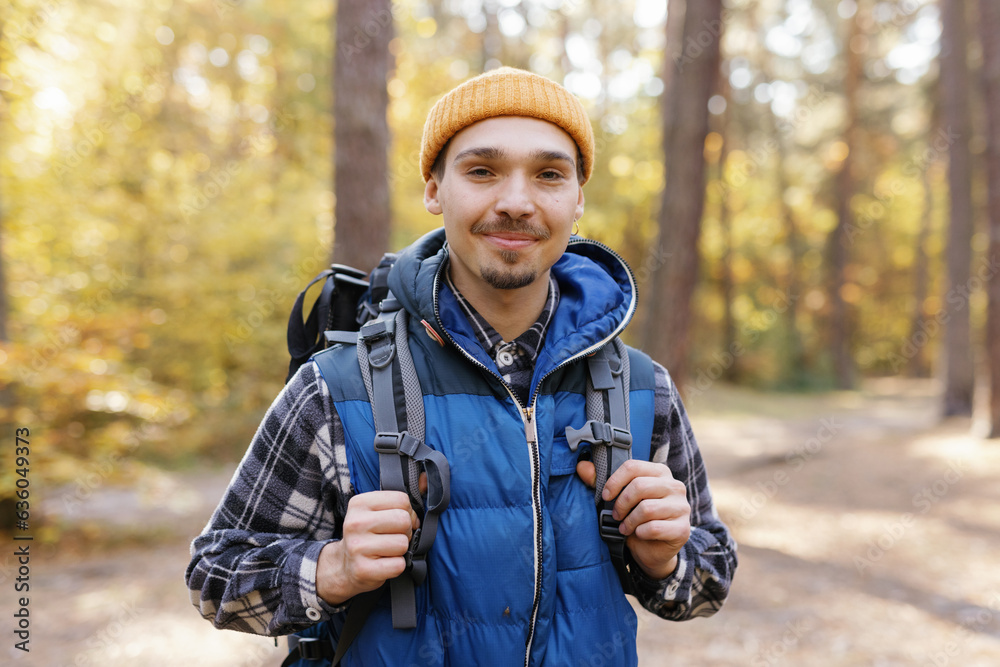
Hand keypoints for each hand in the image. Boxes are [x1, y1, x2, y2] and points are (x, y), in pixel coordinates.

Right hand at [317, 491, 418, 605]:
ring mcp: (357, 547)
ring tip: (387, 550)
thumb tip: (426, 479)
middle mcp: (355, 523)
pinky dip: (396, 566)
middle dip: (406, 531)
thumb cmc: (368, 535)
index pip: (402, 500)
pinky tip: (384, 563)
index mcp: (359, 503)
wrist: (345, 566)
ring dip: (401, 550)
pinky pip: (398, 565)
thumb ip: (402, 498)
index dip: (408, 512)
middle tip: (394, 537)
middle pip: (404, 520)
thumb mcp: (378, 511)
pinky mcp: (363, 569)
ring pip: (403, 543)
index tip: (398, 521)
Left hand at [576, 458, 689, 579]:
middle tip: (616, 515)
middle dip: (621, 504)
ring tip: (625, 527)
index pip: (633, 466)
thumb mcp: (617, 499)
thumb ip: (600, 481)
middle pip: (640, 486)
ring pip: (647, 508)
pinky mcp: (682, 529)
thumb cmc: (635, 519)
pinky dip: (640, 533)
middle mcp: (674, 486)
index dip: (614, 481)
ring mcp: (682, 507)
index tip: (605, 495)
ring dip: (630, 521)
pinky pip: (654, 528)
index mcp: (659, 472)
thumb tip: (581, 466)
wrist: (652, 550)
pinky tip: (639, 534)